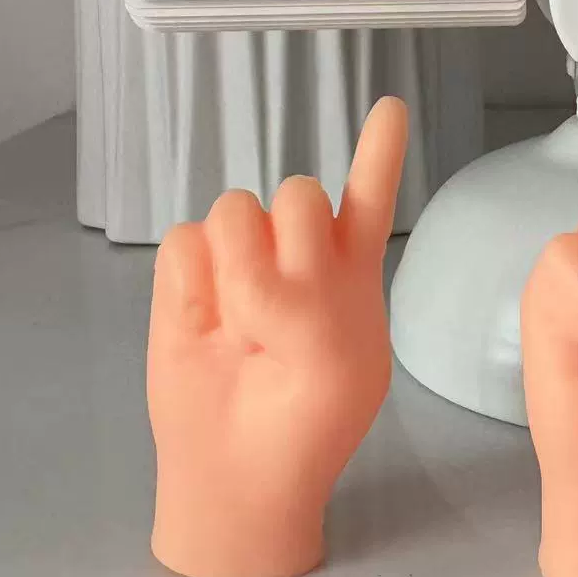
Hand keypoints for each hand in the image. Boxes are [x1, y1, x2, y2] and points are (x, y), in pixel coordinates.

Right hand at [145, 97, 407, 576]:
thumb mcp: (341, 363)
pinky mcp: (186, 272)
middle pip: (296, 191)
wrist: (237, 471)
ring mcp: (240, 256)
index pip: (369, 193)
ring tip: (244, 330)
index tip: (392, 105)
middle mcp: (299, 250)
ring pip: (238, 209)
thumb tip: (258, 270)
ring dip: (238, 269)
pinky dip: (192, 287)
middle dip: (287, 243)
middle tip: (280, 316)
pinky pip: (185, 241)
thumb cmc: (306, 422)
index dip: (379, 147)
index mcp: (351, 267)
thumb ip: (308, 301)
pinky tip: (204, 325)